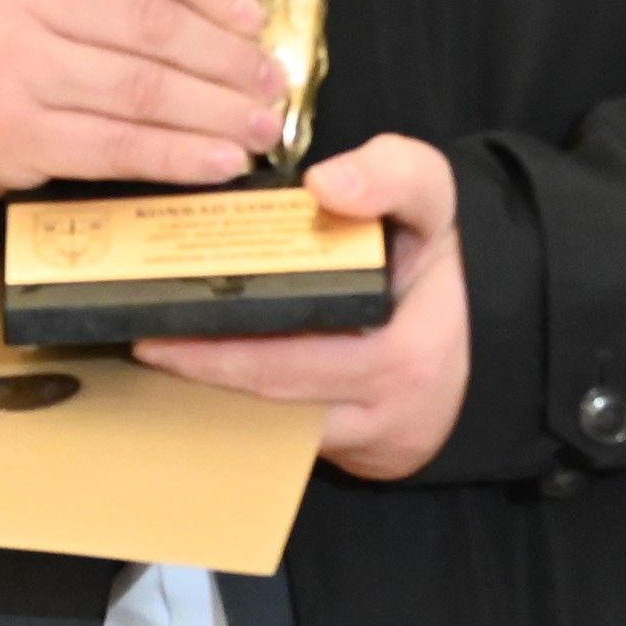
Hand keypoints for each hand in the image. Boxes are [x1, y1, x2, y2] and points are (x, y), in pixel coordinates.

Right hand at [0, 0, 289, 205]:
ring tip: (259, 127)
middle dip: (227, 60)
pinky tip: (219, 162)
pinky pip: (116, 147)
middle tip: (271, 85)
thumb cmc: (1, 26)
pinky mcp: (14, 134)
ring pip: (143, 89)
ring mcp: (11, 64)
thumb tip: (234, 10)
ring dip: (216, 114)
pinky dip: (178, 157)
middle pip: (152, 24)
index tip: (254, 21)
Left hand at [136, 132, 471, 481]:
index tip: (161, 334)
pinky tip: (197, 372)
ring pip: (274, 422)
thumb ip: (391, 174)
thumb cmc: (438, 253)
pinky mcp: (359, 451)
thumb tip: (326, 184)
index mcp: (401, 355)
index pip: (295, 360)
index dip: (222, 353)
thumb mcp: (433, 196)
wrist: (485, 319)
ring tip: (154, 352)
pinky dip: (241, 403)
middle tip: (140, 340)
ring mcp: (370, 439)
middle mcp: (383, 411)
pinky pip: (287, 432)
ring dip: (213, 392)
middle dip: (200, 370)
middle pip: (272, 395)